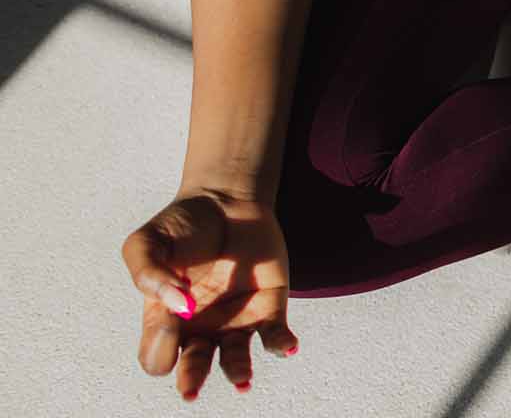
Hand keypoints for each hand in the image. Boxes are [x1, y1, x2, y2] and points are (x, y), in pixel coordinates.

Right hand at [122, 187, 299, 400]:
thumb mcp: (146, 243)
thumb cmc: (180, 225)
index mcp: (165, 320)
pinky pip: (275, 334)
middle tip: (191, 389)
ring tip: (241, 379)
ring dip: (237, 370)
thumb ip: (148, 273)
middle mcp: (199, 327)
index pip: (158, 355)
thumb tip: (178, 306)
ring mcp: (235, 319)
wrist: (225, 198)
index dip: (160, 346)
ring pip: (235, 359)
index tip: (169, 320)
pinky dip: (281, 344)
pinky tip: (286, 347)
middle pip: (194, 367)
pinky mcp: (268, 305)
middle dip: (192, 379)